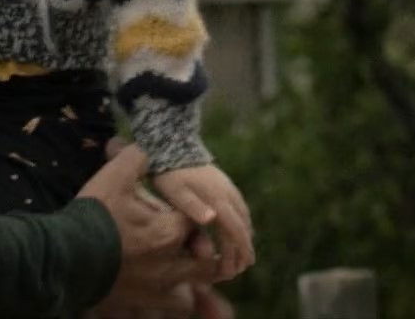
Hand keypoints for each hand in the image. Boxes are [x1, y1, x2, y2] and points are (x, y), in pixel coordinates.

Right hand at [78, 145, 217, 315]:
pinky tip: (173, 288)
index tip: (185, 209)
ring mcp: (159, 286)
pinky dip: (179, 297)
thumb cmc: (93, 215)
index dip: (195, 214)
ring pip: (195, 285)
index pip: (199, 221)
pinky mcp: (144, 302)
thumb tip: (146, 148)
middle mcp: (171, 263)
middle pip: (207, 260)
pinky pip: (177, 304)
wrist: (66, 257)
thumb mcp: (114, 177)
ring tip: (191, 265)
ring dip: (197, 276)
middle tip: (198, 241)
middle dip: (204, 249)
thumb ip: (136, 158)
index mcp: (169, 231)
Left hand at [153, 165, 253, 279]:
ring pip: (244, 216)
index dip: (239, 250)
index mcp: (217, 199)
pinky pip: (240, 207)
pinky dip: (242, 223)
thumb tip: (213, 219)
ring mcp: (228, 187)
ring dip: (245, 236)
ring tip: (244, 253)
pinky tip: (238, 230)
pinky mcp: (225, 183)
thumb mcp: (176, 193)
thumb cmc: (170, 175)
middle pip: (243, 225)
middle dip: (245, 247)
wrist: (173, 146)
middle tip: (244, 266)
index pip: (235, 230)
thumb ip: (193, 207)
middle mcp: (228, 194)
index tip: (239, 268)